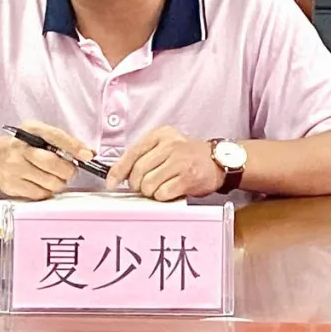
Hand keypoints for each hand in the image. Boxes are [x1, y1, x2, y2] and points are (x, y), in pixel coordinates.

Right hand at [0, 120, 94, 200]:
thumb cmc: (21, 146)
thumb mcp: (39, 135)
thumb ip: (63, 142)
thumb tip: (88, 153)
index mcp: (30, 130)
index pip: (55, 137)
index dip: (74, 147)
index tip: (87, 155)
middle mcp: (21, 148)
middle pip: (53, 163)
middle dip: (68, 170)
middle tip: (68, 170)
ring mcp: (15, 168)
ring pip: (50, 182)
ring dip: (58, 182)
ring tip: (54, 177)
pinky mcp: (12, 185)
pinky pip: (40, 194)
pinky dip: (47, 191)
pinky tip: (42, 183)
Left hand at [105, 127, 223, 200]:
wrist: (218, 161)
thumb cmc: (188, 156)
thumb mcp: (165, 146)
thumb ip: (144, 156)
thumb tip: (119, 174)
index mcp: (161, 135)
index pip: (132, 153)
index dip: (119, 171)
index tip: (112, 182)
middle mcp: (170, 145)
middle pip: (138, 171)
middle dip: (137, 185)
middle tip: (143, 187)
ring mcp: (180, 161)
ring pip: (149, 184)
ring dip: (150, 192)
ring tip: (160, 187)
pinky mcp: (188, 177)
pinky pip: (163, 193)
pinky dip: (162, 196)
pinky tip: (169, 191)